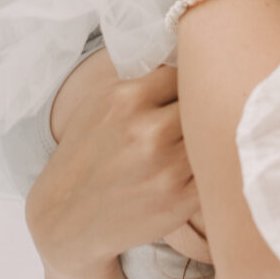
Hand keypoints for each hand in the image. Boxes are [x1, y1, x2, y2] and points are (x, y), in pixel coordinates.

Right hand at [28, 47, 197, 277]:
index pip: (182, 73)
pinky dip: (211, 167)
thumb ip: (140, 83)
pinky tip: (197, 168)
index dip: (187, 82)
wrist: (65, 218)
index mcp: (126, 99)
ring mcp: (166, 168)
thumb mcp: (100, 104)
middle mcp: (147, 132)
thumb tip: (187, 60)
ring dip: (208, 137)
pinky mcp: (180, 200)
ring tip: (199, 141)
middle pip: (202, 102)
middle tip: (199, 116)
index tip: (186, 91)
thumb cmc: (86, 155)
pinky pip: (213, 171)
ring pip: (211, 135)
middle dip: (200, 108)